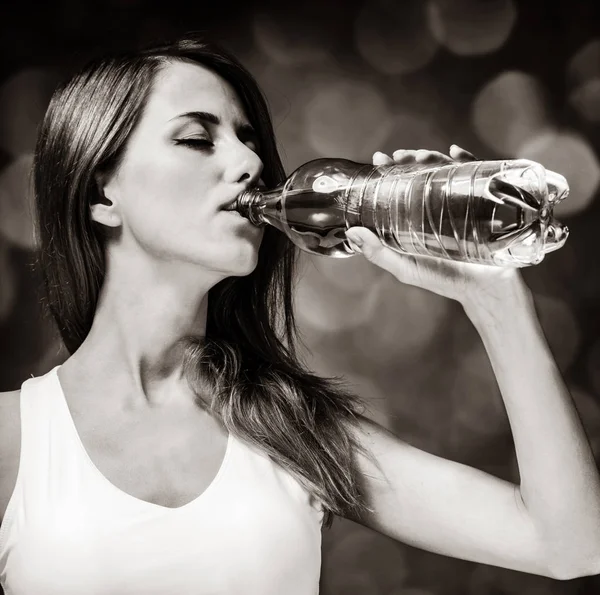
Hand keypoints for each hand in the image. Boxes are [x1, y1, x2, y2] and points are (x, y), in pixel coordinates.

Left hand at [345, 145, 524, 305]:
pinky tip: (454, 152)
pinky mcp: (481, 200)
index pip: (398, 188)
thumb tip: (351, 232)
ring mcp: (458, 201)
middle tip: (402, 155)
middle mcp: (434, 206)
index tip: (380, 159)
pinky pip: (475, 174)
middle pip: (420, 174)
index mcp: (414, 218)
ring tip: (423, 155)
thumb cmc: (443, 279)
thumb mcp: (405, 267)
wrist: (484, 288)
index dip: (388, 171)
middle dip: (410, 159)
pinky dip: (465, 159)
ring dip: (432, 157)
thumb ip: (378, 253)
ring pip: (443, 170)